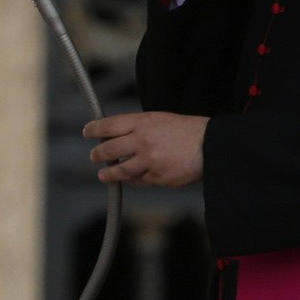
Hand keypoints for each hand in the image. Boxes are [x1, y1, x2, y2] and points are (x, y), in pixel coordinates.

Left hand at [83, 110, 206, 188]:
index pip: (109, 126)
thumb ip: (137, 127)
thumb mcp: (160, 119)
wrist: (211, 146)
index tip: (88, 132)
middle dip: (97, 155)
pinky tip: (129, 177)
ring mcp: (149, 161)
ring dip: (108, 173)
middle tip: (94, 157)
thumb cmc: (186, 131)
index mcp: (142, 123)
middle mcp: (142, 141)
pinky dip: (131, 179)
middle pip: (108, 150)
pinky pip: (137, 180)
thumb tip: (115, 135)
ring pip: (119, 170)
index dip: (94, 130)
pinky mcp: (157, 178)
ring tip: (103, 174)